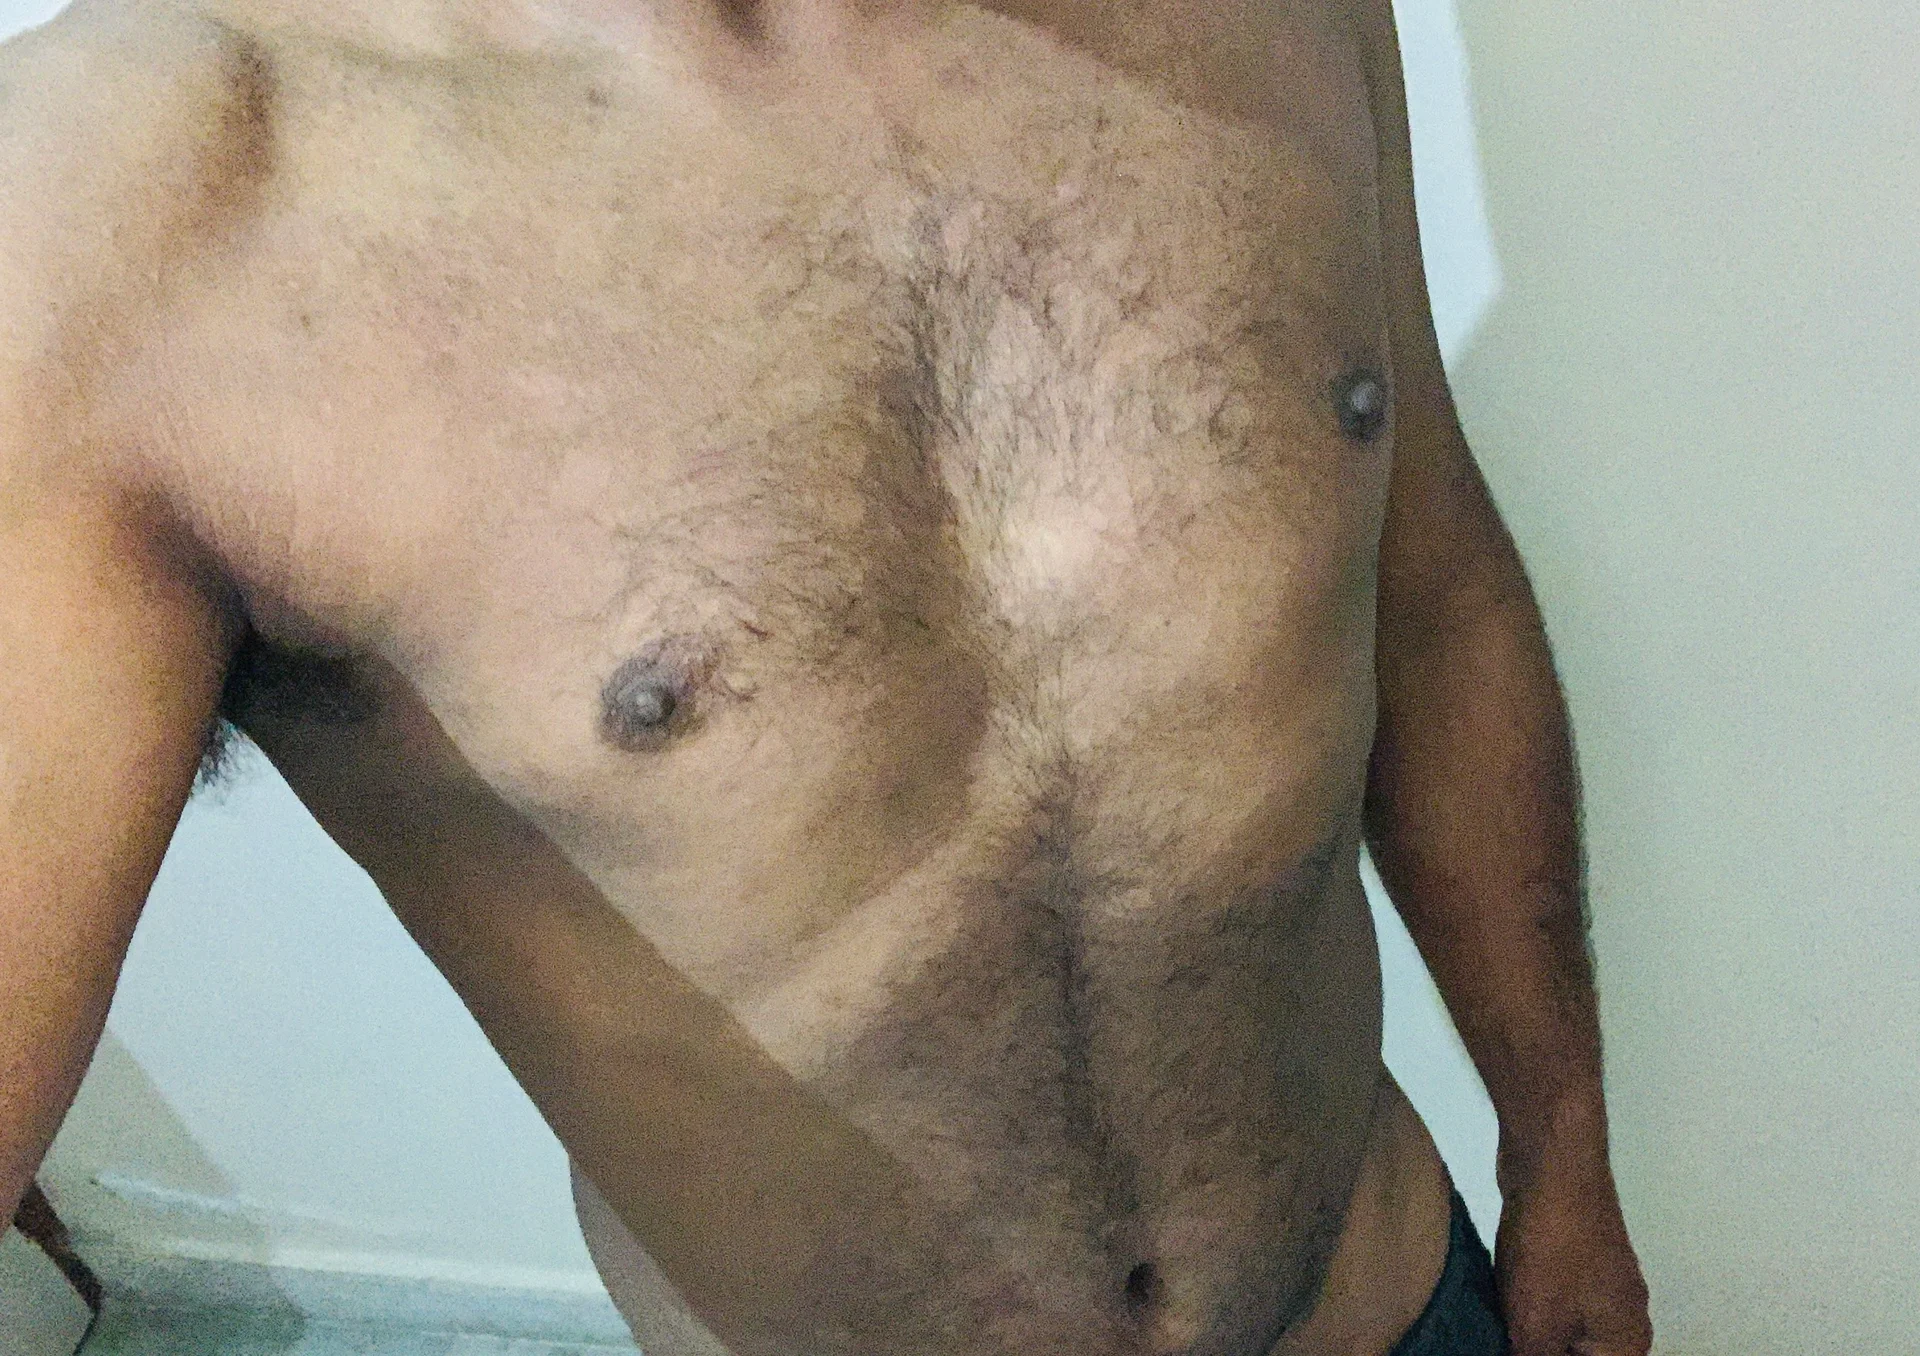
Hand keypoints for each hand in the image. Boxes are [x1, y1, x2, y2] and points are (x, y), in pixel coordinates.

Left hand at [1494, 1151, 1652, 1355]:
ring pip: (1565, 1330)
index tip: (1518, 1348)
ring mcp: (1602, 1283)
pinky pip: (1554, 1299)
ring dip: (1532, 1333)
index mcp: (1626, 1344)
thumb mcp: (1536, 1329)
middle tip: (1503, 1340)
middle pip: (1581, 1353)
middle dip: (1540, 1349)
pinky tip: (1499, 1304)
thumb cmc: (1552, 1250)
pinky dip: (1529, 1307)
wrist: (1551, 1166)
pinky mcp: (1576, 1256)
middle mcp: (1624, 1318)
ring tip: (1499, 1325)